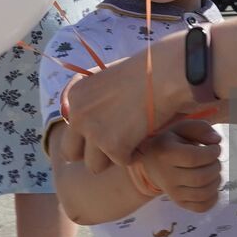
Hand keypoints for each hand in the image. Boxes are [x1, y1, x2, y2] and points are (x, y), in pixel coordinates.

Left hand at [61, 36, 196, 170]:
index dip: (89, 134)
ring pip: (94, 165)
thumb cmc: (146, 71)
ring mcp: (93, 131)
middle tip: (114, 145)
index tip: (109, 128)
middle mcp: (78, 114)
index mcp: (75, 95)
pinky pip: (122, 162)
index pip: (70, 129)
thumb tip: (92, 125)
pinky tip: (146, 137)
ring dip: (113, 157)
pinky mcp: (113, 146)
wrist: (165, 75)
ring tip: (132, 140)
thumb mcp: (109, 78)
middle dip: (91, 154)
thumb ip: (94, 101)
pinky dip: (136, 154)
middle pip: (71, 153)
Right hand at [134, 118, 222, 212]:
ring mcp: (172, 193)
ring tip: (214, 171)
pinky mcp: (179, 203)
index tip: (215, 148)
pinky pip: (201, 207)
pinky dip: (213, 198)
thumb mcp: (182, 128)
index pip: (194, 158)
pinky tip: (211, 185)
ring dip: (216, 181)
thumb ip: (200, 128)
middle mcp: (167, 176)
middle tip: (215, 159)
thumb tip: (217, 140)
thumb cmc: (170, 143)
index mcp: (165, 154)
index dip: (211, 153)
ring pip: (203, 194)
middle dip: (216, 167)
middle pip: (200, 178)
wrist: (151, 164)